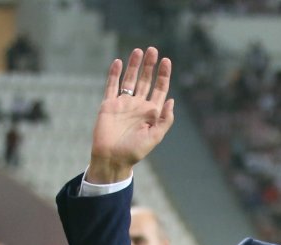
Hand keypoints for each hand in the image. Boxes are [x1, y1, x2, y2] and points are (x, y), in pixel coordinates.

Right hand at [86, 47, 175, 182]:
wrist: (111, 158)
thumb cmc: (134, 151)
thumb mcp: (155, 137)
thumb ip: (165, 120)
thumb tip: (171, 101)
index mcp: (151, 113)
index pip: (159, 89)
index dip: (163, 75)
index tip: (166, 61)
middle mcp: (138, 106)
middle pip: (145, 81)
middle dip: (149, 66)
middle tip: (153, 50)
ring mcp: (123, 104)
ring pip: (129, 79)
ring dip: (134, 65)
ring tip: (138, 51)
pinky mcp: (109, 104)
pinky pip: (112, 86)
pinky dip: (114, 74)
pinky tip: (118, 62)